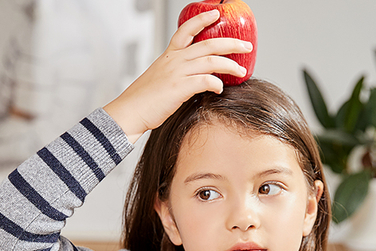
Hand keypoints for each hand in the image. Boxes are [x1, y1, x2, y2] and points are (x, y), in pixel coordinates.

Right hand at [104, 10, 251, 142]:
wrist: (130, 111)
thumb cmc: (144, 100)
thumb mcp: (160, 79)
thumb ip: (177, 75)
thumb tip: (194, 81)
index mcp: (169, 56)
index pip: (186, 30)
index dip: (202, 20)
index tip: (216, 13)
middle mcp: (174, 60)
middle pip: (208, 44)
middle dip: (230, 43)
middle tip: (246, 46)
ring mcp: (177, 73)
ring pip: (211, 61)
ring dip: (229, 65)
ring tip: (241, 70)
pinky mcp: (179, 88)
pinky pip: (205, 81)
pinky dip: (216, 83)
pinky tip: (220, 89)